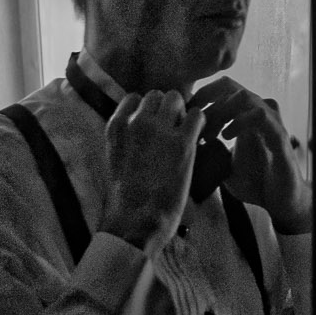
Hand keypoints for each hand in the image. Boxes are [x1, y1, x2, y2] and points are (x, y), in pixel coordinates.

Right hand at [99, 89, 208, 252]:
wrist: (136, 220)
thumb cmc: (127, 199)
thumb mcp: (116, 160)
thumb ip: (126, 140)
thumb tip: (142, 134)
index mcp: (115, 126)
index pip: (134, 97)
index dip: (148, 109)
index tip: (155, 125)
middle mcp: (135, 122)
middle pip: (157, 95)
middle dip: (167, 108)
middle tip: (174, 129)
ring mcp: (158, 130)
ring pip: (176, 98)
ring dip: (183, 112)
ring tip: (186, 133)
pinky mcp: (182, 143)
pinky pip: (197, 115)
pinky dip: (200, 123)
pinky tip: (198, 138)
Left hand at [192, 78, 312, 233]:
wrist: (280, 202)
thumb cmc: (255, 182)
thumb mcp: (222, 165)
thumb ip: (207, 152)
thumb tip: (180, 147)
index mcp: (246, 116)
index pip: (222, 89)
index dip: (200, 96)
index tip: (184, 116)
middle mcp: (260, 113)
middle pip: (230, 86)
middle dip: (206, 102)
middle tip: (193, 124)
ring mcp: (272, 122)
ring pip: (244, 96)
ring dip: (221, 111)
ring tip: (210, 134)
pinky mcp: (280, 136)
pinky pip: (260, 116)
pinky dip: (239, 122)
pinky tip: (226, 137)